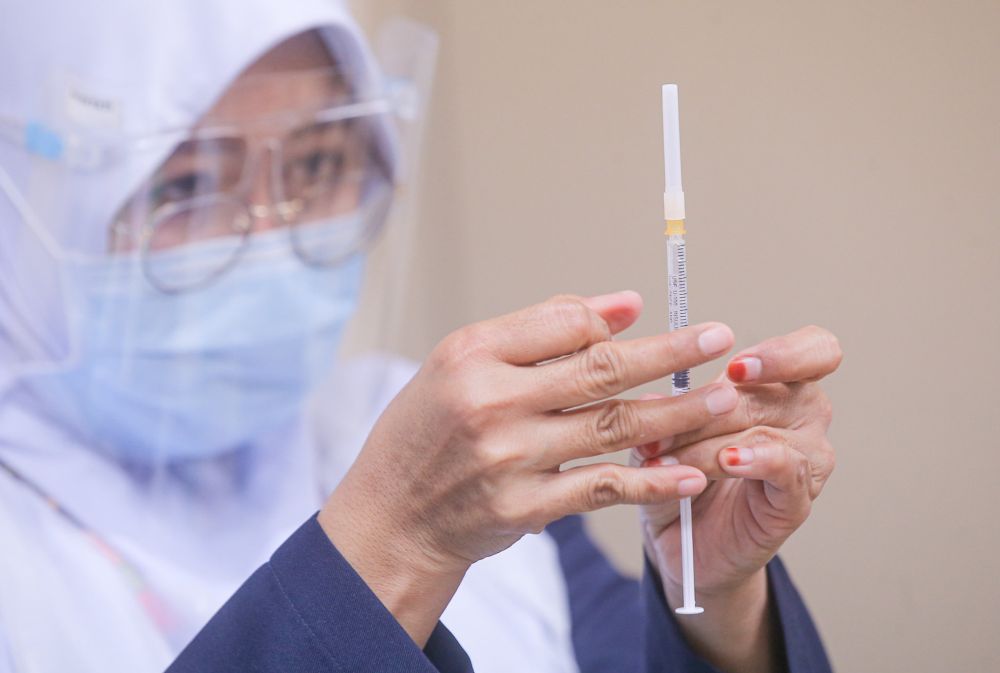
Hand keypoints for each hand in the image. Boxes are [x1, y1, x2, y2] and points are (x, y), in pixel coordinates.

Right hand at [319, 291, 737, 643]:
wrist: (393, 515)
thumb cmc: (428, 429)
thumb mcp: (458, 363)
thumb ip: (537, 329)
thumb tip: (622, 305)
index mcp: (471, 355)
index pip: (563, 323)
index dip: (613, 318)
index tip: (652, 312)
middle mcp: (490, 402)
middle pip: (599, 370)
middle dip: (669, 352)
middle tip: (720, 337)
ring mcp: (510, 458)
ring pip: (613, 427)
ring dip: (677, 412)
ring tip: (724, 397)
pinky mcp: (526, 507)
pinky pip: (604, 487)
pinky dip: (651, 479)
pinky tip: (692, 471)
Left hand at [635, 326, 841, 671]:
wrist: (682, 542)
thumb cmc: (679, 474)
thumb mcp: (662, 433)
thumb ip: (661, 411)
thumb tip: (653, 395)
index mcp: (781, 385)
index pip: (815, 350)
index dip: (782, 353)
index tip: (733, 367)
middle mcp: (804, 416)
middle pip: (777, 391)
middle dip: (711, 406)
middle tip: (665, 426)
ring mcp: (807, 459)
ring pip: (769, 431)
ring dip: (711, 443)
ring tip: (668, 460)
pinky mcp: (797, 500)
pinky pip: (787, 470)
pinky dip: (754, 460)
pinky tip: (728, 461)